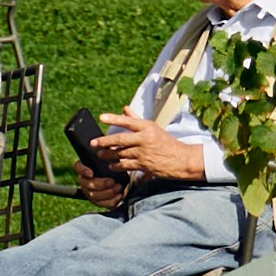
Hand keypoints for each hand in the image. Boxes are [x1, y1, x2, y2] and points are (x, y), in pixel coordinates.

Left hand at [93, 117, 210, 189]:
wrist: (182, 160)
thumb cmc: (166, 142)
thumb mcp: (153, 128)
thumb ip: (136, 119)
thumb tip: (124, 108)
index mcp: (147, 127)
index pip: (127, 121)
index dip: (114, 118)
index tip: (101, 118)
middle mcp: (145, 138)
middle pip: (120, 139)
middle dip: (104, 142)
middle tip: (93, 143)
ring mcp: (144, 153)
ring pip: (121, 153)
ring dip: (108, 155)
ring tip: (100, 155)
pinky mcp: (145, 165)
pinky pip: (127, 165)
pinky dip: (118, 166)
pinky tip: (112, 166)